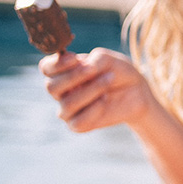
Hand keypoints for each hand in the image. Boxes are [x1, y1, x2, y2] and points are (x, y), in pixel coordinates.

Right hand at [39, 48, 154, 132]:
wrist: (136, 91)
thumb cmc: (118, 72)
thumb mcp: (108, 59)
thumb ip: (93, 60)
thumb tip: (84, 68)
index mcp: (63, 72)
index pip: (46, 68)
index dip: (56, 64)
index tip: (75, 58)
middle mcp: (61, 91)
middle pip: (51, 87)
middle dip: (75, 77)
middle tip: (96, 70)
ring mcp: (67, 109)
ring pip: (67, 104)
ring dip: (91, 90)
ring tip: (109, 81)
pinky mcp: (78, 125)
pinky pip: (78, 121)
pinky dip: (94, 109)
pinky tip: (105, 100)